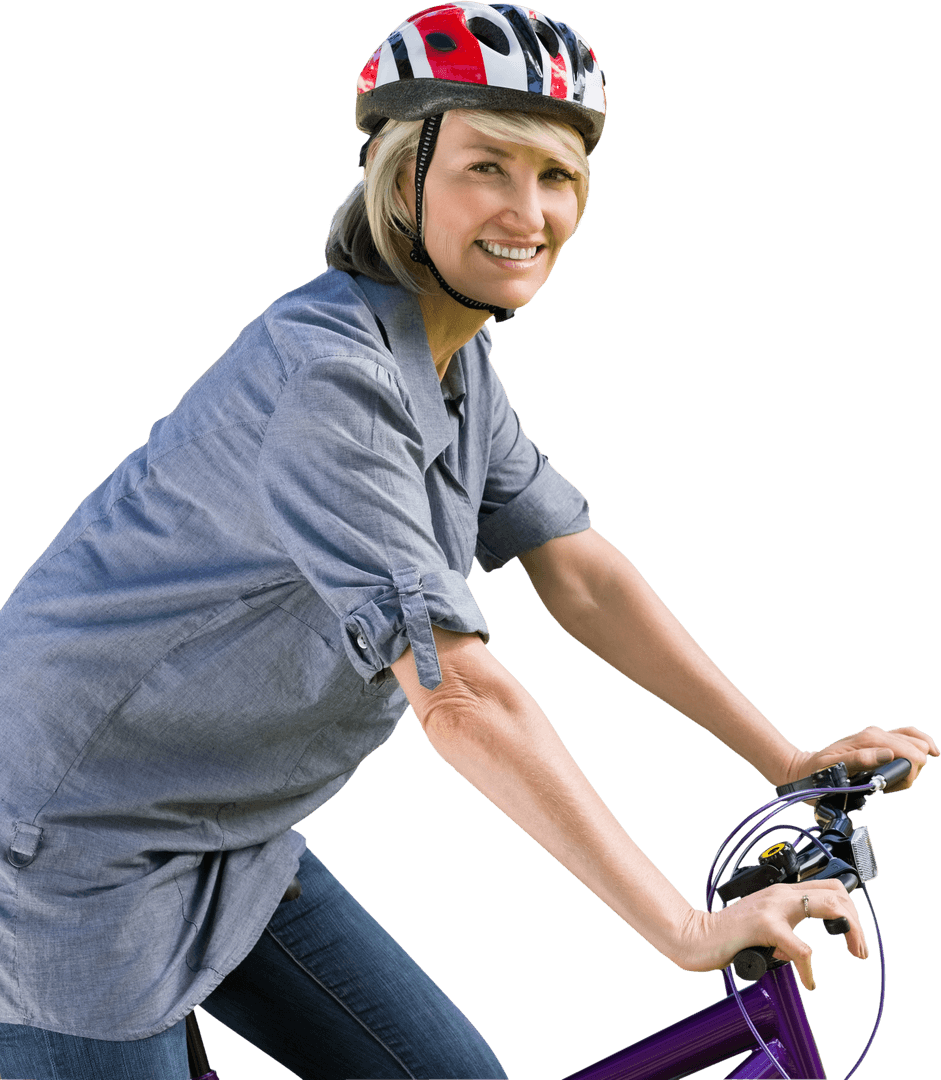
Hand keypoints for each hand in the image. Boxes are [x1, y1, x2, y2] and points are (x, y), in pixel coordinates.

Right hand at [675, 880, 867, 991]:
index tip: (852, 936)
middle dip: (856, 923)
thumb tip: (800, 953)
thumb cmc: (726, 935)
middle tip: (859, 949)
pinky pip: (802, 949)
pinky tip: (809, 981)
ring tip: (854, 953)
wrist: (697, 937)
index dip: (848, 910)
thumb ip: (783, 931)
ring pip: (828, 907)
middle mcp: (779, 894)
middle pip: (836, 893)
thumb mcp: (762, 927)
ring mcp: (773, 907)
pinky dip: (810, 970)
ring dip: (851, 933)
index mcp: (780, 893)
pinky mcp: (764, 926)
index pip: (827, 888)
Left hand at [782, 725, 938, 790]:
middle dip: (912, 771)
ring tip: (894, 779)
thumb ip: (859, 760)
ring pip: (916, 742)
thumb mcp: (832, 768)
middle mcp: (876, 734)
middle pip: (917, 749)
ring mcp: (879, 735)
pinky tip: (930, 753)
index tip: (889, 787)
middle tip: (890, 785)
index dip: (907, 775)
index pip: (909, 753)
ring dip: (915, 763)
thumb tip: (887, 755)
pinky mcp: (880, 739)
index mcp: (869, 740)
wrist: (809, 768)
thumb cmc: (819, 772)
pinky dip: (921, 744)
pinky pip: (909, 736)